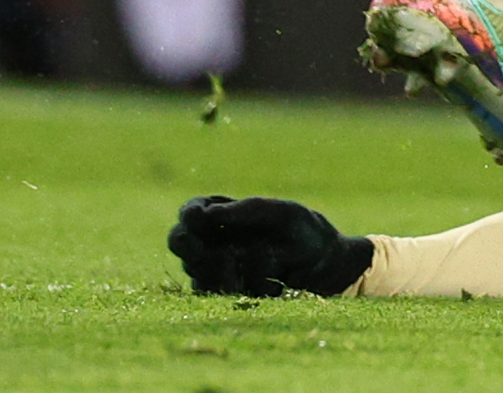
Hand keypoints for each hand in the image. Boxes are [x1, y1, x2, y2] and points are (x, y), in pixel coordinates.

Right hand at [171, 193, 371, 298]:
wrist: (323, 267)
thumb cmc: (305, 231)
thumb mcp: (284, 215)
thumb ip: (248, 211)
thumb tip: (207, 214)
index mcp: (225, 212)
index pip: (190, 211)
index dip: (188, 216)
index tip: (199, 220)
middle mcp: (214, 238)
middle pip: (179, 241)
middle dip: (188, 246)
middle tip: (206, 251)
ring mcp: (216, 266)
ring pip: (196, 269)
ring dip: (220, 269)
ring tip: (254, 266)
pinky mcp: (225, 290)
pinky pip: (213, 292)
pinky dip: (235, 287)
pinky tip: (267, 284)